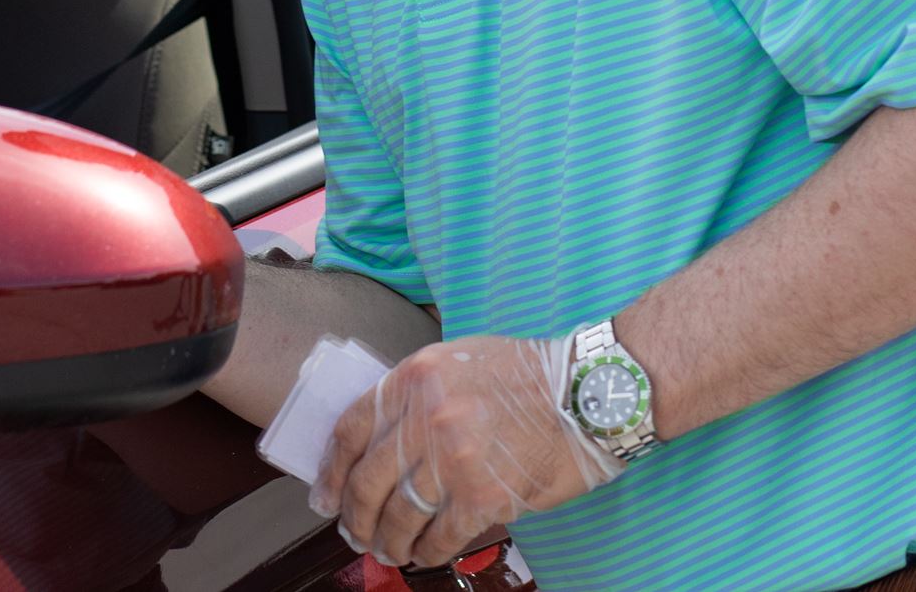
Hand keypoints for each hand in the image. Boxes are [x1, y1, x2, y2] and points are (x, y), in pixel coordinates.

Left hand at [312, 334, 620, 568]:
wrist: (590, 392)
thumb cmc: (531, 375)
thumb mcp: (458, 361)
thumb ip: (417, 394)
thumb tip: (382, 442)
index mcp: (415, 377)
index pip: (351, 429)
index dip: (332, 470)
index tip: (325, 495)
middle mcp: (426, 417)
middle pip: (367, 480)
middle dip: (355, 516)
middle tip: (354, 533)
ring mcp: (453, 459)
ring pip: (400, 514)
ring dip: (388, 540)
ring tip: (389, 550)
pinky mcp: (483, 496)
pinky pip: (440, 536)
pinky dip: (428, 551)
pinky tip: (426, 554)